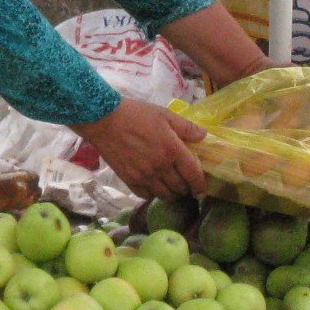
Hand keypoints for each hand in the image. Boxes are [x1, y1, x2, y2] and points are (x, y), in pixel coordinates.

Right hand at [71, 98, 208, 201]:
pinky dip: (153, 194)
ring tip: (171, 188)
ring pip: (164, 195)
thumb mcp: (164, 115)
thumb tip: (204, 136)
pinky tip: (153, 187)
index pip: (193, 174)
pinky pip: (146, 195)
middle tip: (187, 186)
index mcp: (172, 150)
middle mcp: (160, 167)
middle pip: (180, 188)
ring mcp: (144, 176)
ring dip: (171, 194)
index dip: (200, 185)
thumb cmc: (136, 114)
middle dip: (186, 189)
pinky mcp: (129, 180)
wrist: (104, 120)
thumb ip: (186, 127)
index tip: (202, 190)